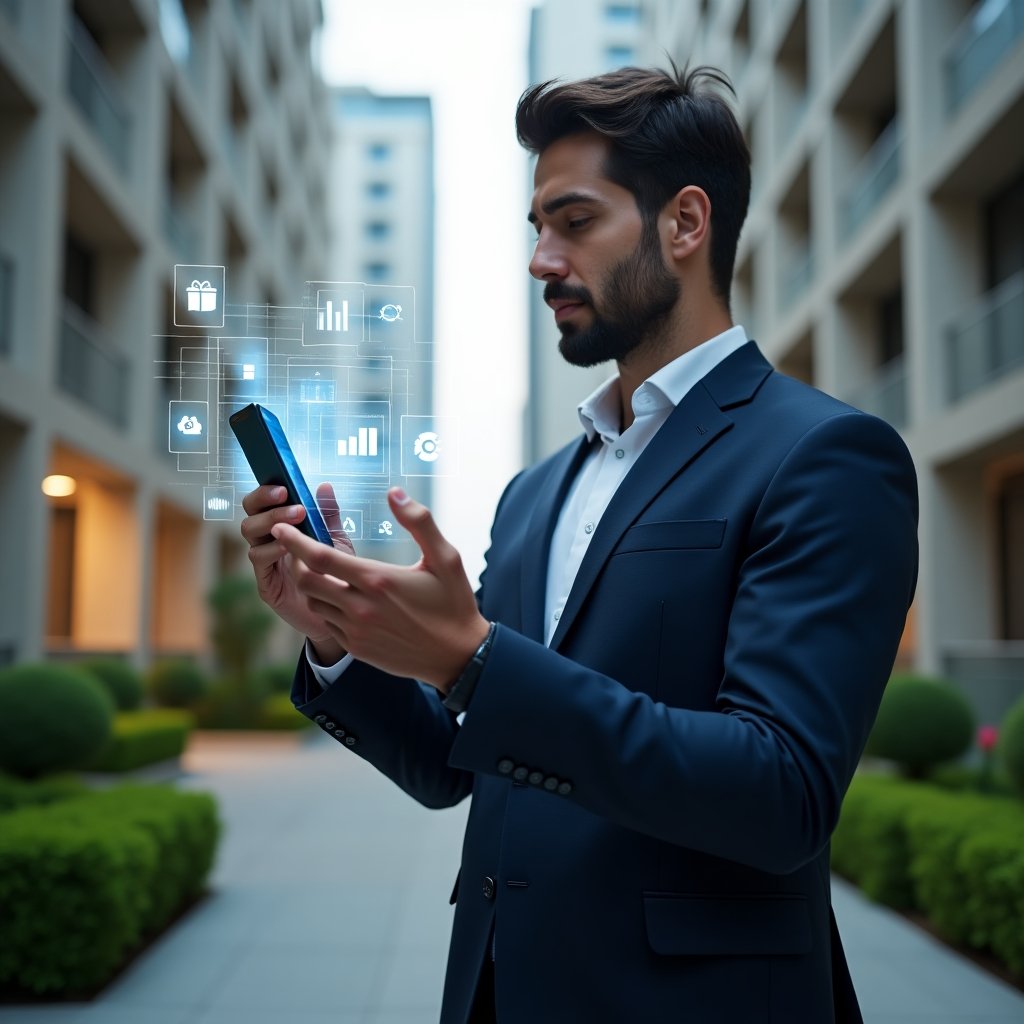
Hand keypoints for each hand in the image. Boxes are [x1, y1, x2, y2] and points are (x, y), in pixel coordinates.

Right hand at [240, 482, 354, 661]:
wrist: (339, 614)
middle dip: (267, 503)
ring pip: (250, 533)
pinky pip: (259, 561)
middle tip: (291, 501)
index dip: (266, 491)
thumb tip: (324, 485)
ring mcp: (264, 563)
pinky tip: (289, 547)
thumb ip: (327, 516)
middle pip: (250, 514)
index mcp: (282, 528)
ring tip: (296, 518)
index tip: (284, 485)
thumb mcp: (335, 542)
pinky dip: (272, 549)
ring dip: (271, 522)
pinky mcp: (265, 584)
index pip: (263, 503)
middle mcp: (268, 542)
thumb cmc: (335, 575)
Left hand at [270, 487, 490, 689]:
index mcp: (378, 580)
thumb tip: (395, 493)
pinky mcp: (358, 647)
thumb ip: (419, 522)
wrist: (457, 656)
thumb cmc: (453, 603)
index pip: (320, 557)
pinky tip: (344, 598)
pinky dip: (328, 607)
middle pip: (306, 581)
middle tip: (302, 548)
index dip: (294, 541)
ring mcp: (357, 631)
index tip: (281, 528)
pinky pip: (329, 623)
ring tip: (325, 572)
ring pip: (315, 603)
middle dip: (296, 562)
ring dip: (313, 585)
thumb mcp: (446, 558)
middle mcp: (361, 607)